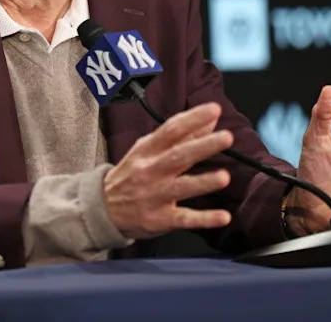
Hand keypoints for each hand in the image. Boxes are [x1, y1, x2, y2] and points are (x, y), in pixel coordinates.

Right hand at [103, 102, 233, 239]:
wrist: (104, 208)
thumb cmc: (131, 174)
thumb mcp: (148, 150)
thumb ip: (180, 136)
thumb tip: (210, 121)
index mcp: (148, 150)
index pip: (171, 130)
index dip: (192, 119)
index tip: (214, 110)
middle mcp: (151, 171)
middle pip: (178, 156)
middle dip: (203, 146)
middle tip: (226, 137)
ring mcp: (155, 196)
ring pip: (181, 188)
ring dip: (203, 182)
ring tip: (224, 177)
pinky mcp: (160, 219)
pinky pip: (184, 219)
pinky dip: (204, 219)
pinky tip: (224, 217)